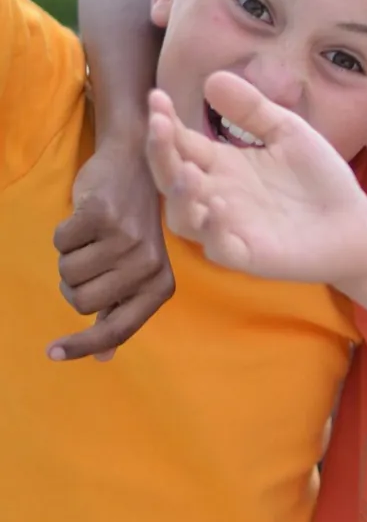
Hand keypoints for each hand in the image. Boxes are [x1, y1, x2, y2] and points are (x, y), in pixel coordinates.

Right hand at [47, 140, 175, 361]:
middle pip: (81, 303)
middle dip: (72, 284)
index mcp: (160, 287)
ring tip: (91, 236)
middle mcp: (149, 266)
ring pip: (68, 274)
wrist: (136, 164)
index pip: (118, 329)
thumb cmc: (131, 224)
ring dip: (68, 256)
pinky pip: (61, 242)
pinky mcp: (103, 215)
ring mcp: (127, 240)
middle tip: (87, 258)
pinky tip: (84, 217)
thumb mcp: (136, 270)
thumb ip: (119, 312)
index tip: (52, 354)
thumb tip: (104, 358)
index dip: (82, 346)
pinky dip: (63, 233)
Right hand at [146, 74, 366, 288]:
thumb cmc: (318, 178)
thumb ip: (252, 109)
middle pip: (171, 176)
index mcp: (221, 163)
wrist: (356, 223)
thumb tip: (213, 78)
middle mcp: (215, 194)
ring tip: (188, 171)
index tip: (158, 97)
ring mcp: (227, 227)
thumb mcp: (286, 132)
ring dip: (179, 194)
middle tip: (158, 124)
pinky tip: (219, 207)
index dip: (165, 122)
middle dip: (160, 151)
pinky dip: (212, 229)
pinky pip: (218, 246)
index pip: (180, 142)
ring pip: (183, 216)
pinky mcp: (246, 255)